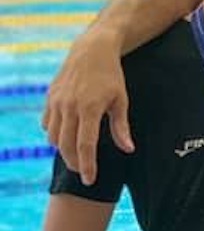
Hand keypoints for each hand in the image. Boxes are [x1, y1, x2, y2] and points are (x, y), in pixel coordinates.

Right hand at [41, 29, 132, 183]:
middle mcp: (70, 106)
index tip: (90, 180)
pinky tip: (65, 138)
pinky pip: (47, 124)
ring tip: (76, 156)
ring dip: (63, 150)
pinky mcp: (50, 98)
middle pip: (67, 145)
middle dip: (74, 162)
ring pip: (54, 137)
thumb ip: (121, 127)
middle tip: (83, 171)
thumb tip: (128, 149)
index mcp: (90, 108)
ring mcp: (57, 102)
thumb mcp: (121, 100)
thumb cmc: (112, 76)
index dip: (88, 165)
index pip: (86, 145)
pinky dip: (55, 135)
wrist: (92, 50)